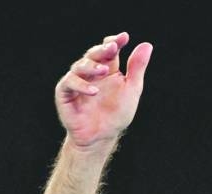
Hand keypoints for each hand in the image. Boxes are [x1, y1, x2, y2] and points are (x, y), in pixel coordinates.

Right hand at [55, 31, 152, 147]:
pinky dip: (81, 85)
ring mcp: (76, 81)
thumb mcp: (131, 90)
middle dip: (102, 49)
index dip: (115, 41)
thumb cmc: (116, 115)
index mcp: (107, 69)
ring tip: (103, 70)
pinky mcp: (65, 93)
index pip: (109, 49)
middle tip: (112, 47)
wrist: (102, 137)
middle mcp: (91, 73)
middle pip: (93, 54)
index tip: (124, 38)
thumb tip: (147, 44)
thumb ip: (137, 68)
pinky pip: (69, 83)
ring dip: (92, 66)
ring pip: (80, 66)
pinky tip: (94, 91)